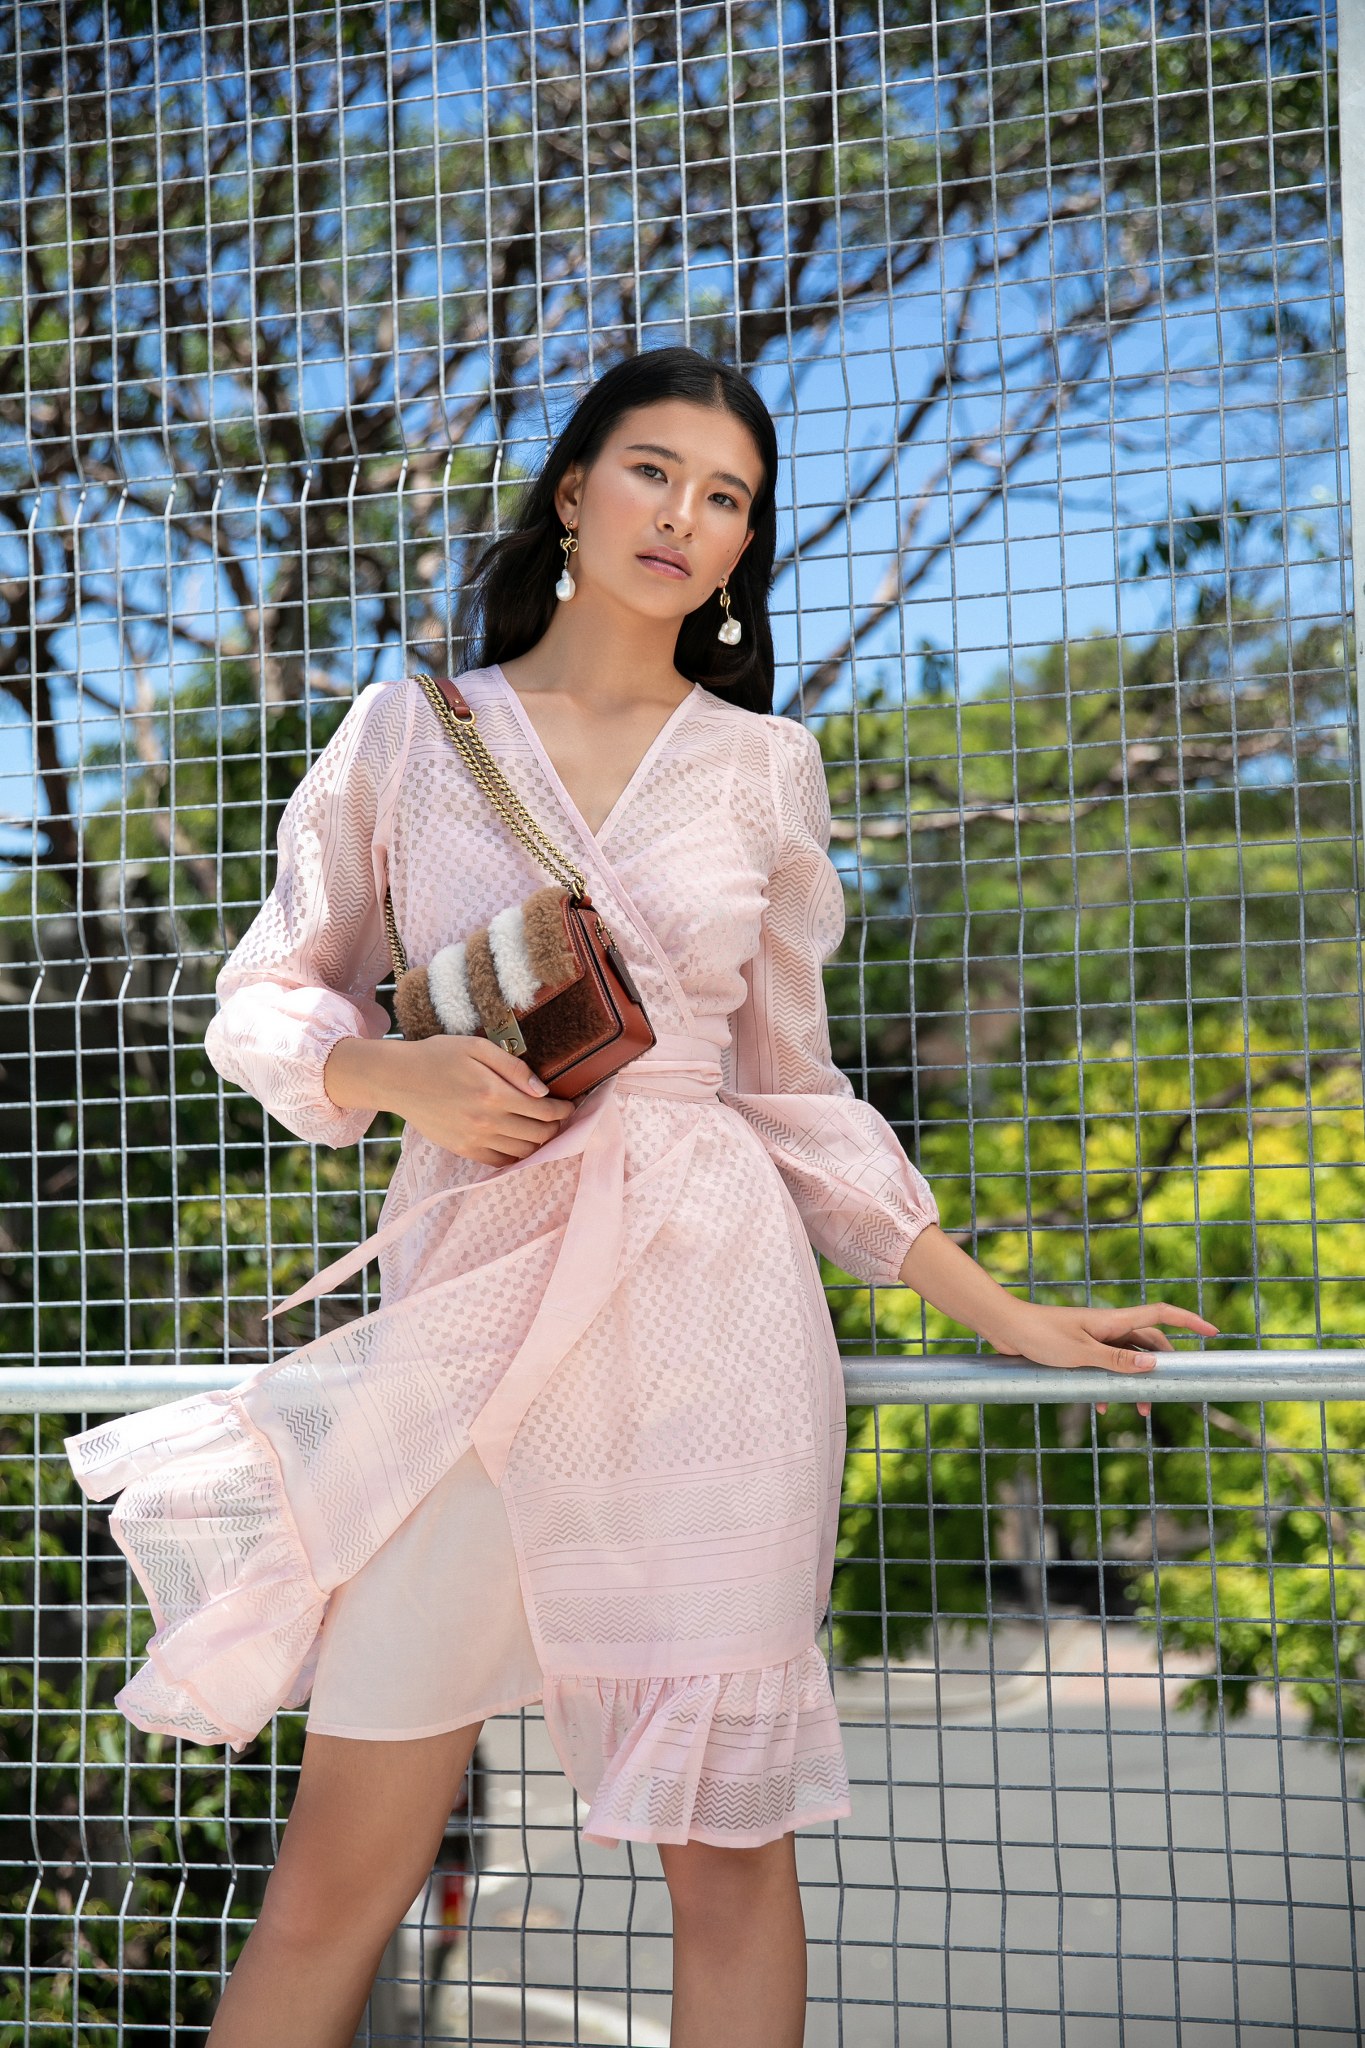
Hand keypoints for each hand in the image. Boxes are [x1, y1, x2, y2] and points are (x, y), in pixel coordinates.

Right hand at [324, 1032, 575, 1164]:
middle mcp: (486, 1121)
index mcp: (494, 1094)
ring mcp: (474, 1140)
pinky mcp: (462, 1150)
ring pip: (523, 1152)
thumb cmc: (437, 1057)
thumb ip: (513, 1068)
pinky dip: (516, 1155)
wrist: (398, 1079)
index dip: (564, 1110)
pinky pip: (500, 1161)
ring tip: (542, 1129)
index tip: (571, 1104)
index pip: (545, 1111)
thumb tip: (542, 1090)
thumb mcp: (477, 1048)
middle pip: (539, 1135)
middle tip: (559, 1116)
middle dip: (556, 1127)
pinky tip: (519, 1142)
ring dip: (539, 1143)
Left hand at [989, 1300, 1219, 1420]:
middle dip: (1162, 1368)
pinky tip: (1100, 1406)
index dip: (1190, 1321)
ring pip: (1126, 1360)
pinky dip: (1108, 1385)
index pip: (1162, 1314)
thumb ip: (1115, 1361)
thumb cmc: (1040, 1335)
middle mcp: (1108, 1327)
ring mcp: (1093, 1338)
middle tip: (1168, 1395)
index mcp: (1113, 1321)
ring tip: (1139, 1412)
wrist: (1004, 1327)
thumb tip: (1153, 1366)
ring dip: (1135, 1383)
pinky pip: (1103, 1367)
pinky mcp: (1078, 1349)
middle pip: (1149, 1343)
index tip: (1214, 1332)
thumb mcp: (1080, 1354)